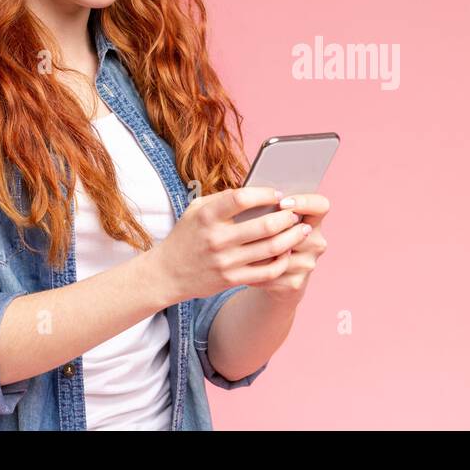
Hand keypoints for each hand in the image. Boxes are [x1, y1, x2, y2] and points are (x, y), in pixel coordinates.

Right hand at [146, 187, 304, 303]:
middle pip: (264, 225)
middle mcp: (217, 239)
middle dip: (287, 217)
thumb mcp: (196, 210)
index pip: (242, 199)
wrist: (167, 273)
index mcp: (207, 216)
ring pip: (271, 249)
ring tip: (302, 229)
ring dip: (292, 237)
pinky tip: (287, 252)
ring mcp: (225, 262)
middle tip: (296, 212)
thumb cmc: (186, 235)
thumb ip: (222, 198)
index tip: (278, 193)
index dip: (265, 194)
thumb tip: (256, 189)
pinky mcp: (232, 280)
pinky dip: (282, 261)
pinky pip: (267, 272)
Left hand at [245, 192, 330, 302]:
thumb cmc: (269, 238)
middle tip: (252, 224)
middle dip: (275, 228)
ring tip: (241, 245)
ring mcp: (308, 264)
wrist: (273, 278)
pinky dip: (254, 268)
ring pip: (281, 253)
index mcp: (314, 221)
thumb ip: (269, 209)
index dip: (304, 202)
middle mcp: (316, 243)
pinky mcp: (296, 283)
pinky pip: (271, 272)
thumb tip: (251, 201)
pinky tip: (243, 264)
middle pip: (297, 231)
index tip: (282, 203)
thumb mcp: (273, 220)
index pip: (321, 205)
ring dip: (258, 249)